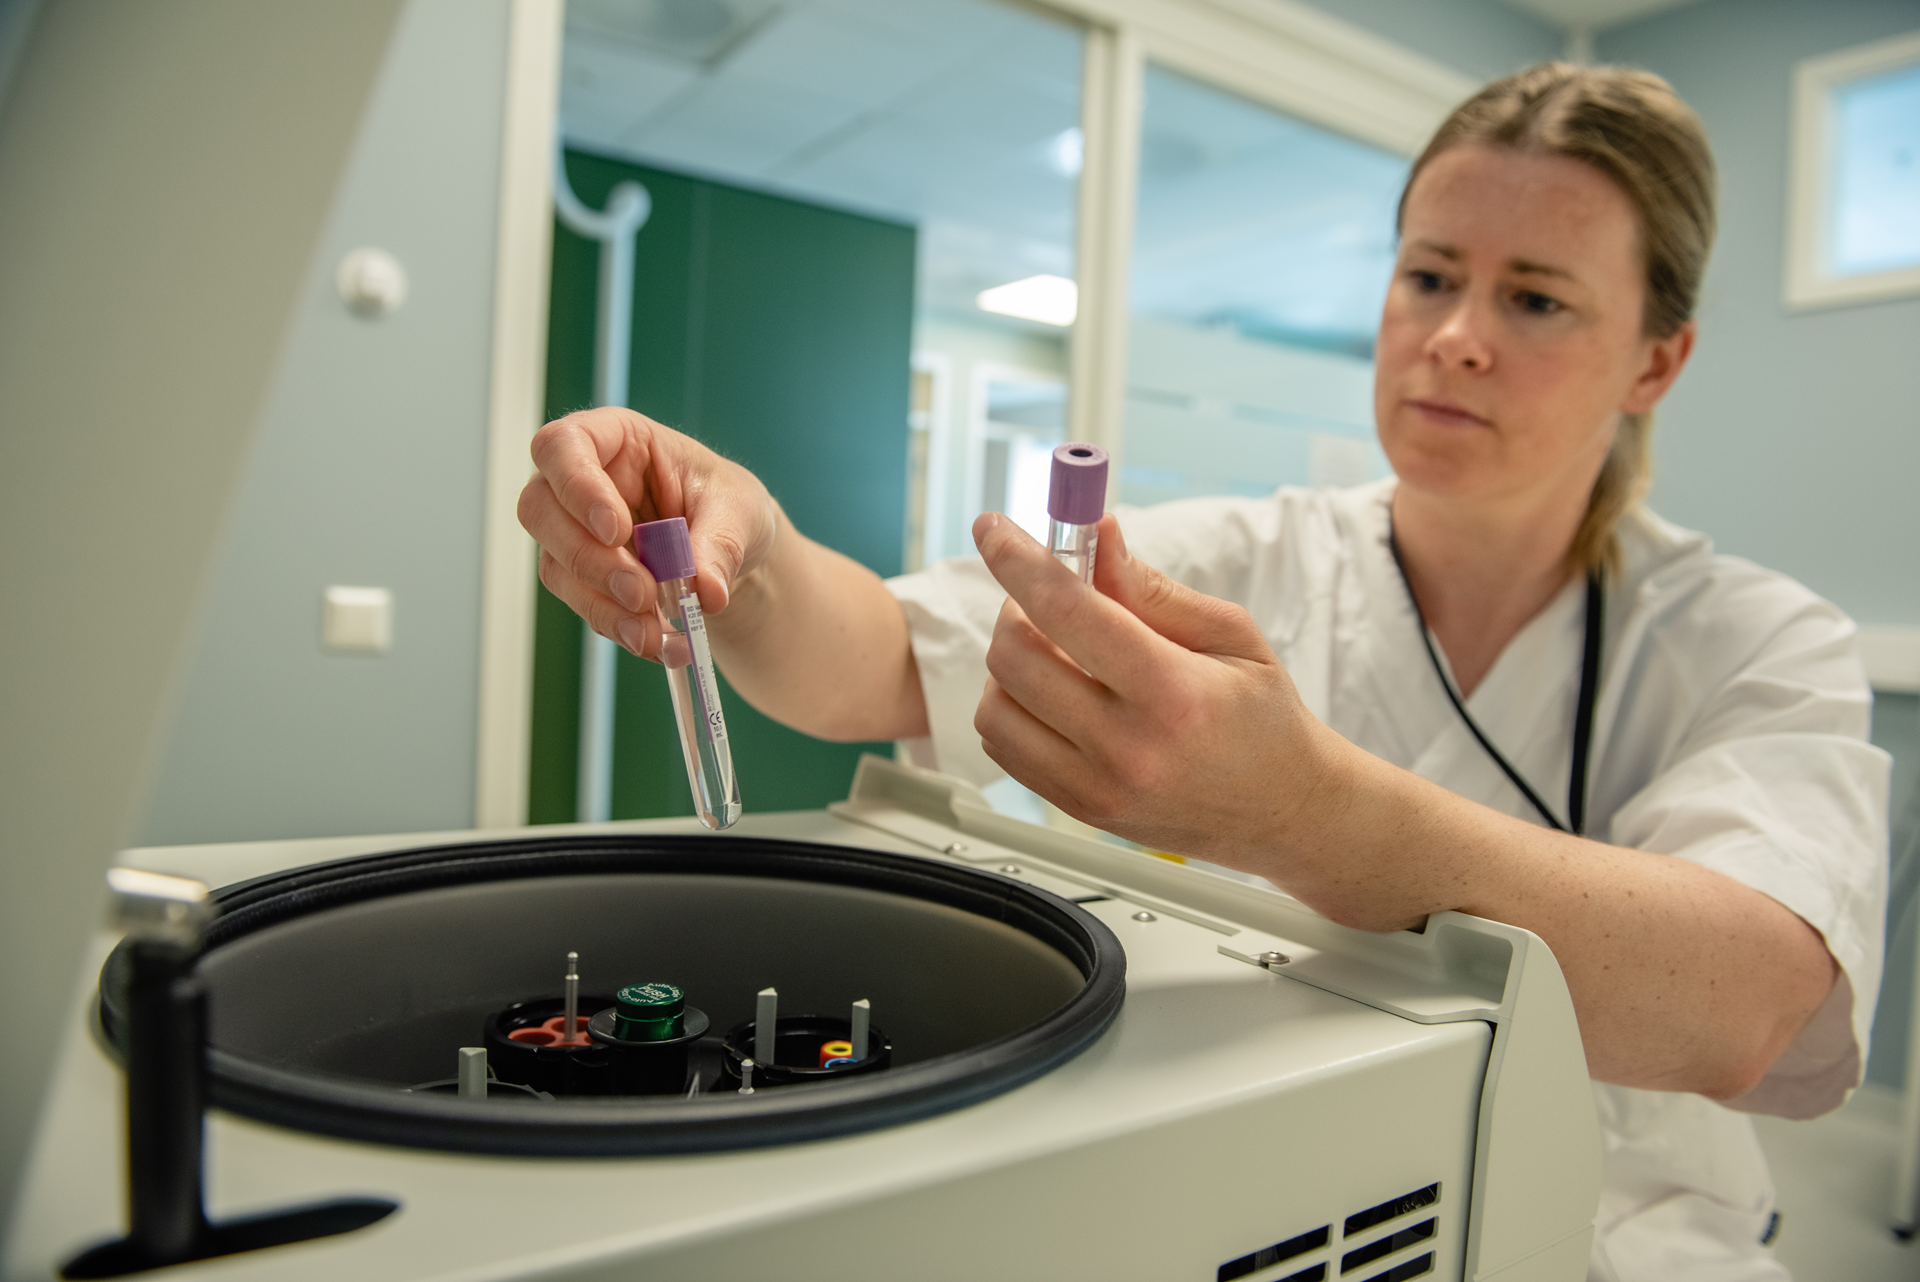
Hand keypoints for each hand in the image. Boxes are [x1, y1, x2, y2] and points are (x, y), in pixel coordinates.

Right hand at [518, 408, 776, 659]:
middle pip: (541, 509)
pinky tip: (655, 641)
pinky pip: (581, 603)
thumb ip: (720, 545)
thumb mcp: (739, 512)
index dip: (577, 487)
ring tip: (654, 631)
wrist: (730, 552)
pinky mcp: (580, 575)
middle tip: (642, 593)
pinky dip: (616, 626)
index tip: (616, 530)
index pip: (564, 445)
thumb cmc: (727, 506)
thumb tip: (705, 591)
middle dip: (589, 559)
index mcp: (616, 439)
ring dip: (602, 604)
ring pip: (555, 565)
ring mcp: (572, 529)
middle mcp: (579, 480)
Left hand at [970, 512, 1334, 868]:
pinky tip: (1054, 694)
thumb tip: (1095, 535)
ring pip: (995, 706)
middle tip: (1049, 599)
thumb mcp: (1228, 634)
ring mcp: (1098, 787)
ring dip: (1010, 664)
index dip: (1019, 560)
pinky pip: (1004, 747)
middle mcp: (1128, 747)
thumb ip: (1150, 587)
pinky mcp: (1080, 809)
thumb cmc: (1264, 718)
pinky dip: (1012, 707)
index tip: (994, 530)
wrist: (1282, 811)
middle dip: (1017, 608)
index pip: (1068, 612)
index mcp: (1173, 693)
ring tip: (1057, 654)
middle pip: (1015, 657)